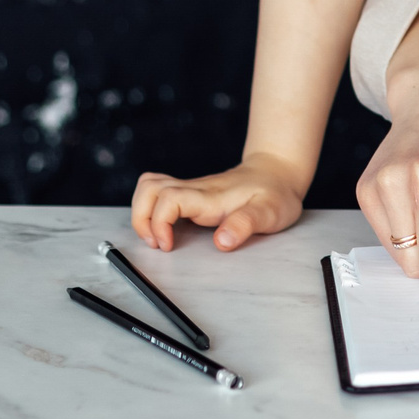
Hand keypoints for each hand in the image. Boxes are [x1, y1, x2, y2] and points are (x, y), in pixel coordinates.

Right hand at [131, 155, 307, 252]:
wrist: (277, 173)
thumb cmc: (274, 194)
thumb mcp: (269, 212)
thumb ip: (245, 225)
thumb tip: (222, 242)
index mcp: (210, 196)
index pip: (169, 199)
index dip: (158, 222)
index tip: (167, 245)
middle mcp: (196, 189)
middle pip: (149, 187)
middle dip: (141, 218)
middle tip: (156, 243)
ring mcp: (191, 188)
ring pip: (149, 185)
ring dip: (142, 212)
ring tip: (156, 237)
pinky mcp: (190, 192)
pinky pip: (158, 192)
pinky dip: (150, 209)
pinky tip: (163, 227)